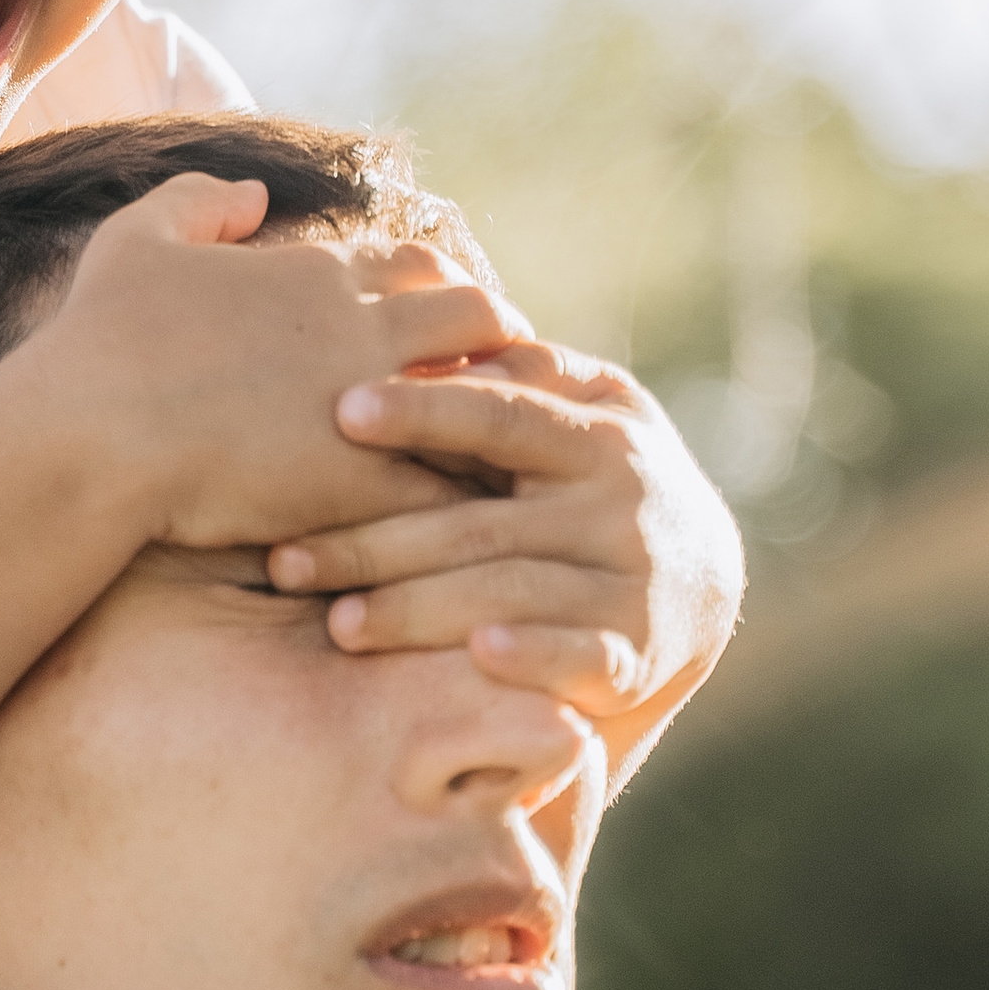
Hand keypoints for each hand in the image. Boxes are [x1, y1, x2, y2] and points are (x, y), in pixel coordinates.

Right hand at [36, 176, 515, 552]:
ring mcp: (372, 402)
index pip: (421, 266)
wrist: (88, 434)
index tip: (459, 322)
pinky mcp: (365, 481)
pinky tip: (472, 521)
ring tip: (513, 450)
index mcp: (318, 272)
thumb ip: (197, 202)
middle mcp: (360, 326)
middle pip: (479, 317)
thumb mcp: (136, 240)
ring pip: (485, 398)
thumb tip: (252, 192)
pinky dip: (471, 498)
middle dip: (502, 343)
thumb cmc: (98, 340)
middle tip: (511, 377)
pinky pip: (452, 484)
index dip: (446, 292)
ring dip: (503, 420)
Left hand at [263, 333, 743, 773]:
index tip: (342, 410)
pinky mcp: (636, 656)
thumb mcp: (580, 421)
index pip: (501, 415)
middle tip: (285, 559)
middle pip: (481, 522)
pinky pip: (580, 656)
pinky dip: (533, 653)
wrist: (703, 587)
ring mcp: (632, 582)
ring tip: (338, 625)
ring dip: (420, 610)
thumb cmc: (599, 482)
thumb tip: (423, 333)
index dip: (424, 409)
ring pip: (511, 592)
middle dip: (376, 542)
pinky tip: (479, 653)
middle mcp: (620, 502)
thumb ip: (517, 384)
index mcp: (597, 432)